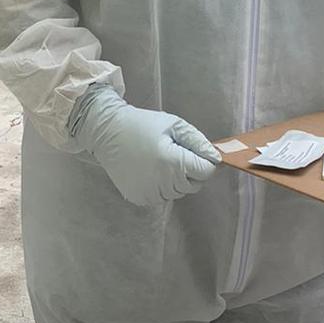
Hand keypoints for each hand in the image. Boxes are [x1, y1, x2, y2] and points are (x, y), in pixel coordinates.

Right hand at [70, 87, 221, 208]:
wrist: (107, 132)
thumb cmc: (141, 124)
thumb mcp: (173, 124)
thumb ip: (198, 141)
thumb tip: (216, 157)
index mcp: (173, 162)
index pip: (206, 172)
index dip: (205, 161)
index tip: (195, 151)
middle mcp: (162, 183)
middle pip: (194, 184)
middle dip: (191, 170)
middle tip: (174, 152)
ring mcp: (149, 193)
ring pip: (178, 192)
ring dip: (176, 179)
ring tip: (160, 159)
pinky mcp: (139, 198)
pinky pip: (162, 196)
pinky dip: (161, 186)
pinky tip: (149, 169)